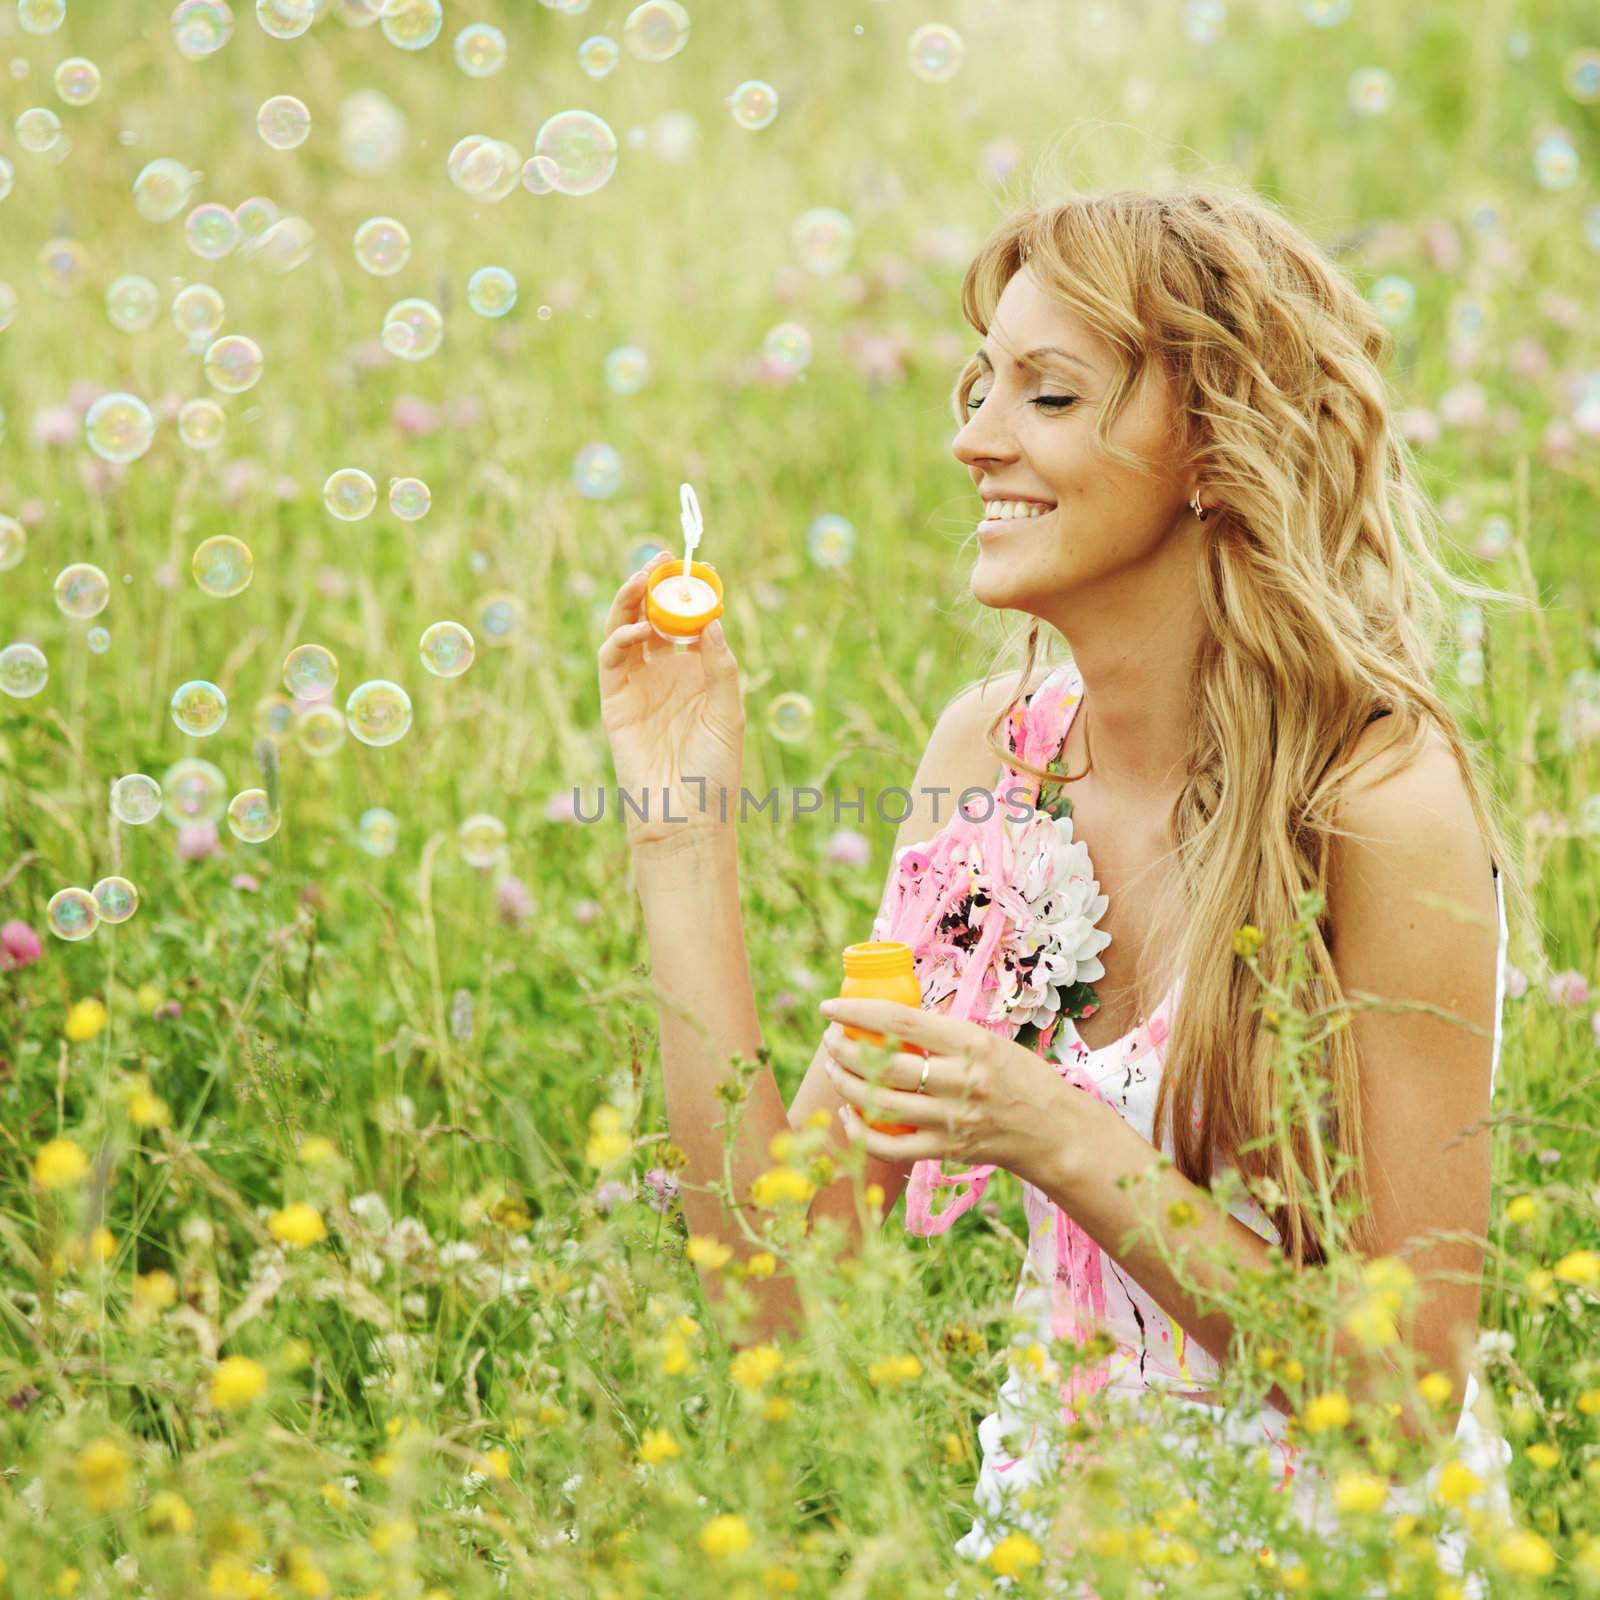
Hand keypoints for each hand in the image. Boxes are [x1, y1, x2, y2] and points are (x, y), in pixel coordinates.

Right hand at [597, 551, 744, 849]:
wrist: (686, 816)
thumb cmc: (715, 771)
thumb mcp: (730, 714)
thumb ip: (721, 668)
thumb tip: (712, 623)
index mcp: (697, 673)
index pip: (690, 622)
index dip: (692, 594)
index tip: (701, 568)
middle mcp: (665, 674)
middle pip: (653, 617)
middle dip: (656, 586)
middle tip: (664, 559)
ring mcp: (638, 685)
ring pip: (627, 628)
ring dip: (631, 599)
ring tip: (644, 577)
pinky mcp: (615, 701)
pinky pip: (613, 659)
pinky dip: (621, 637)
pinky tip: (638, 629)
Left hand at [817, 998, 1098, 1186]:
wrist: (1053, 1130)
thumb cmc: (1018, 1077)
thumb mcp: (988, 1041)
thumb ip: (944, 1034)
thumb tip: (890, 1017)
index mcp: (971, 1043)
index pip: (902, 1021)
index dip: (858, 1012)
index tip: (830, 1007)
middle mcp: (962, 1080)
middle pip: (884, 1064)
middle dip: (844, 1050)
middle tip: (830, 1039)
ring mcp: (953, 1119)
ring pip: (881, 1103)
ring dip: (846, 1084)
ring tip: (832, 1068)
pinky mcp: (948, 1150)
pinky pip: (892, 1146)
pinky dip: (861, 1131)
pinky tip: (849, 1113)